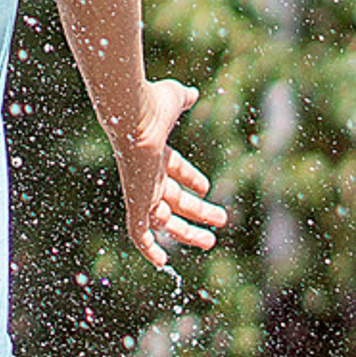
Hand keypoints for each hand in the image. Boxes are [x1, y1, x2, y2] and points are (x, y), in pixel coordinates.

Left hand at [115, 81, 229, 267]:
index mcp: (153, 152)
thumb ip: (181, 98)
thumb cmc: (153, 105)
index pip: (171, 170)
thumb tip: (191, 92)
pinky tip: (161, 263)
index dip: (188, 178)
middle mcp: (145, 173)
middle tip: (221, 220)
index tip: (207, 187)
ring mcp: (140, 189)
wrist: (134, 116)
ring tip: (211, 242)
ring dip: (186, 232)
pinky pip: (138, 233)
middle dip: (196, 210)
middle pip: (171, 198)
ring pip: (162, 220)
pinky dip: (148, 248)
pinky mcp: (136, 202)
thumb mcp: (173, 99)